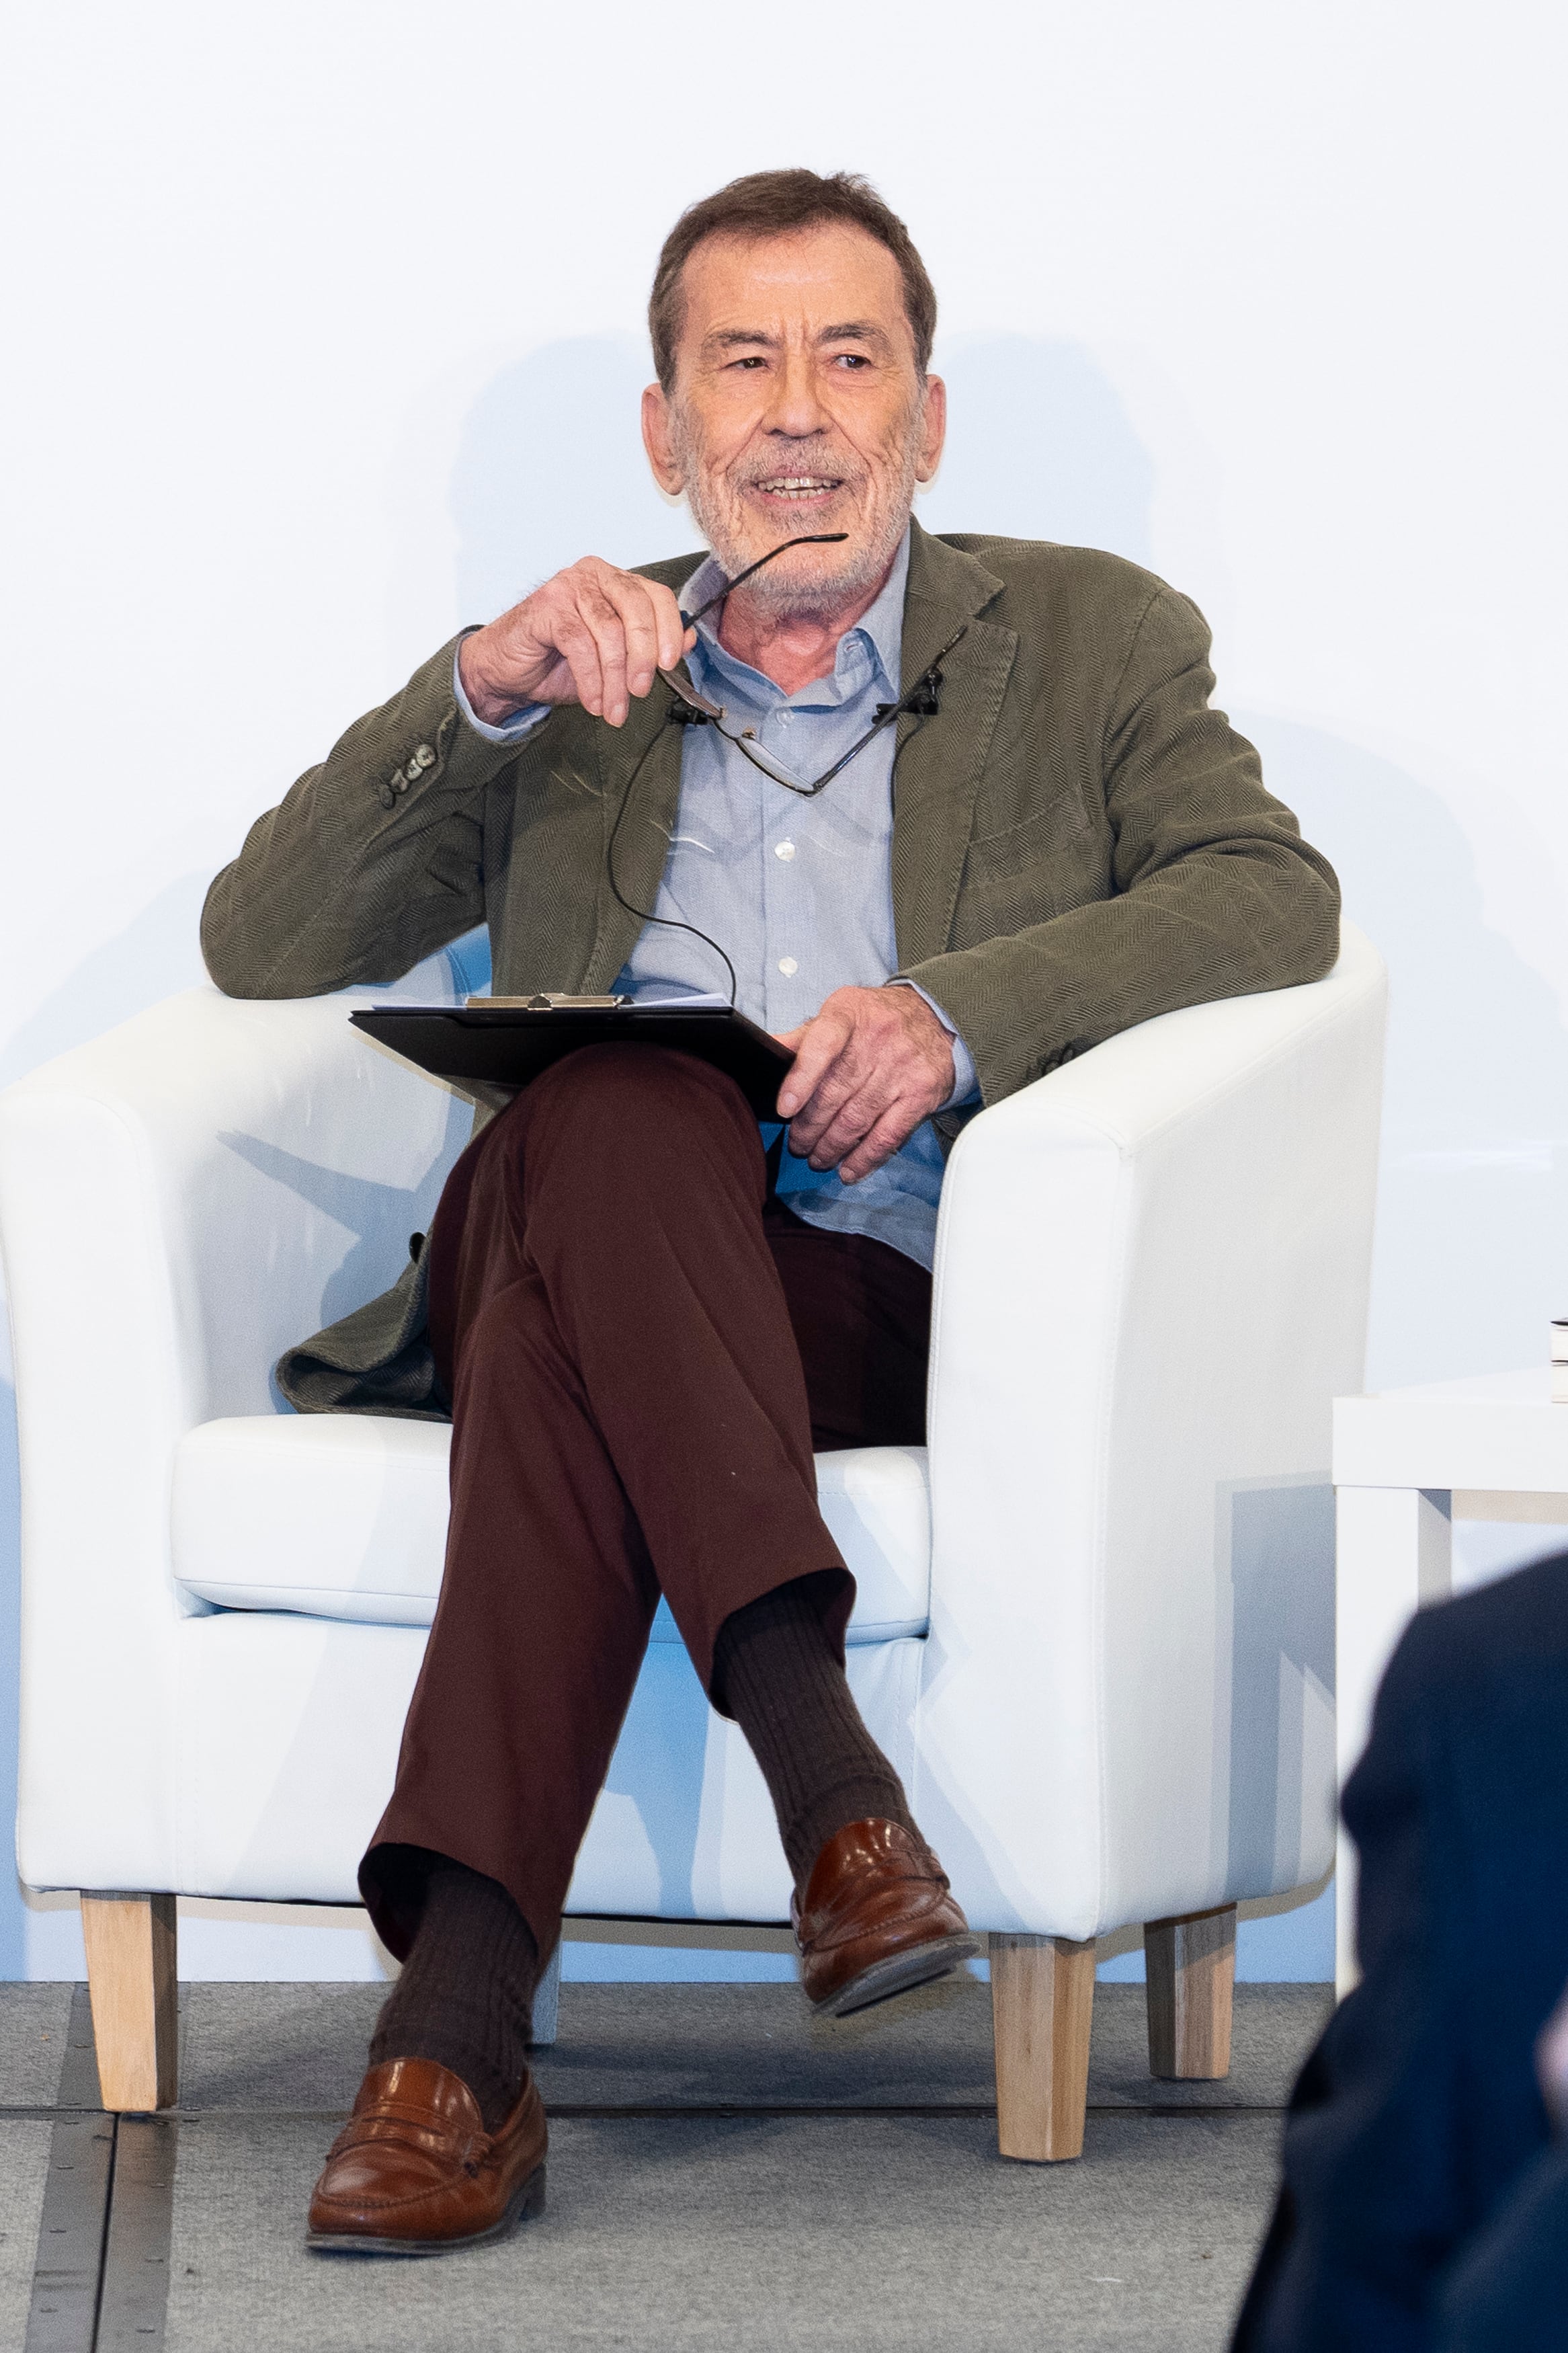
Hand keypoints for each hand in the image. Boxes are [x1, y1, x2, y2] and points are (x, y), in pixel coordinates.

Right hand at [458, 558, 694, 728]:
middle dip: (643, 656)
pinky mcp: (547, 607)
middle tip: (640, 691)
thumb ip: (651, 647)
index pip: (657, 595)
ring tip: (614, 710)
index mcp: (617, 581)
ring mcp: (569, 586)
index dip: (669, 630)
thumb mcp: (616, 659)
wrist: (509, 670)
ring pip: (609, 631)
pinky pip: (580, 645)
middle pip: (636, 608)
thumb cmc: (561, 661)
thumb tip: (689, 641)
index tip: (669, 665)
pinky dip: (591, 680)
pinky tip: (593, 702)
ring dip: (615, 678)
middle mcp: (595, 575)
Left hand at [775, 986, 954, 1185]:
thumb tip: (766, 1050)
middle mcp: (877, 1040)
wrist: (936, 1018)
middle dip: (809, 1127)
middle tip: (797, 1145)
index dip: (801, 1078)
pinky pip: (887, 1135)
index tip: (785, 1109)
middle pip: (835, 1093)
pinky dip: (865, 1158)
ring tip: (817, 1158)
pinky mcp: (920, 1096)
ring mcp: (901, 1070)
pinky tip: (848, 1170)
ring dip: (831, 1147)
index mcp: (849, 1015)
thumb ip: (804, 1037)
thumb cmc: (877, 1020)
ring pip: (857, 1119)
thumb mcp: (841, 1013)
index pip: (822, 1044)